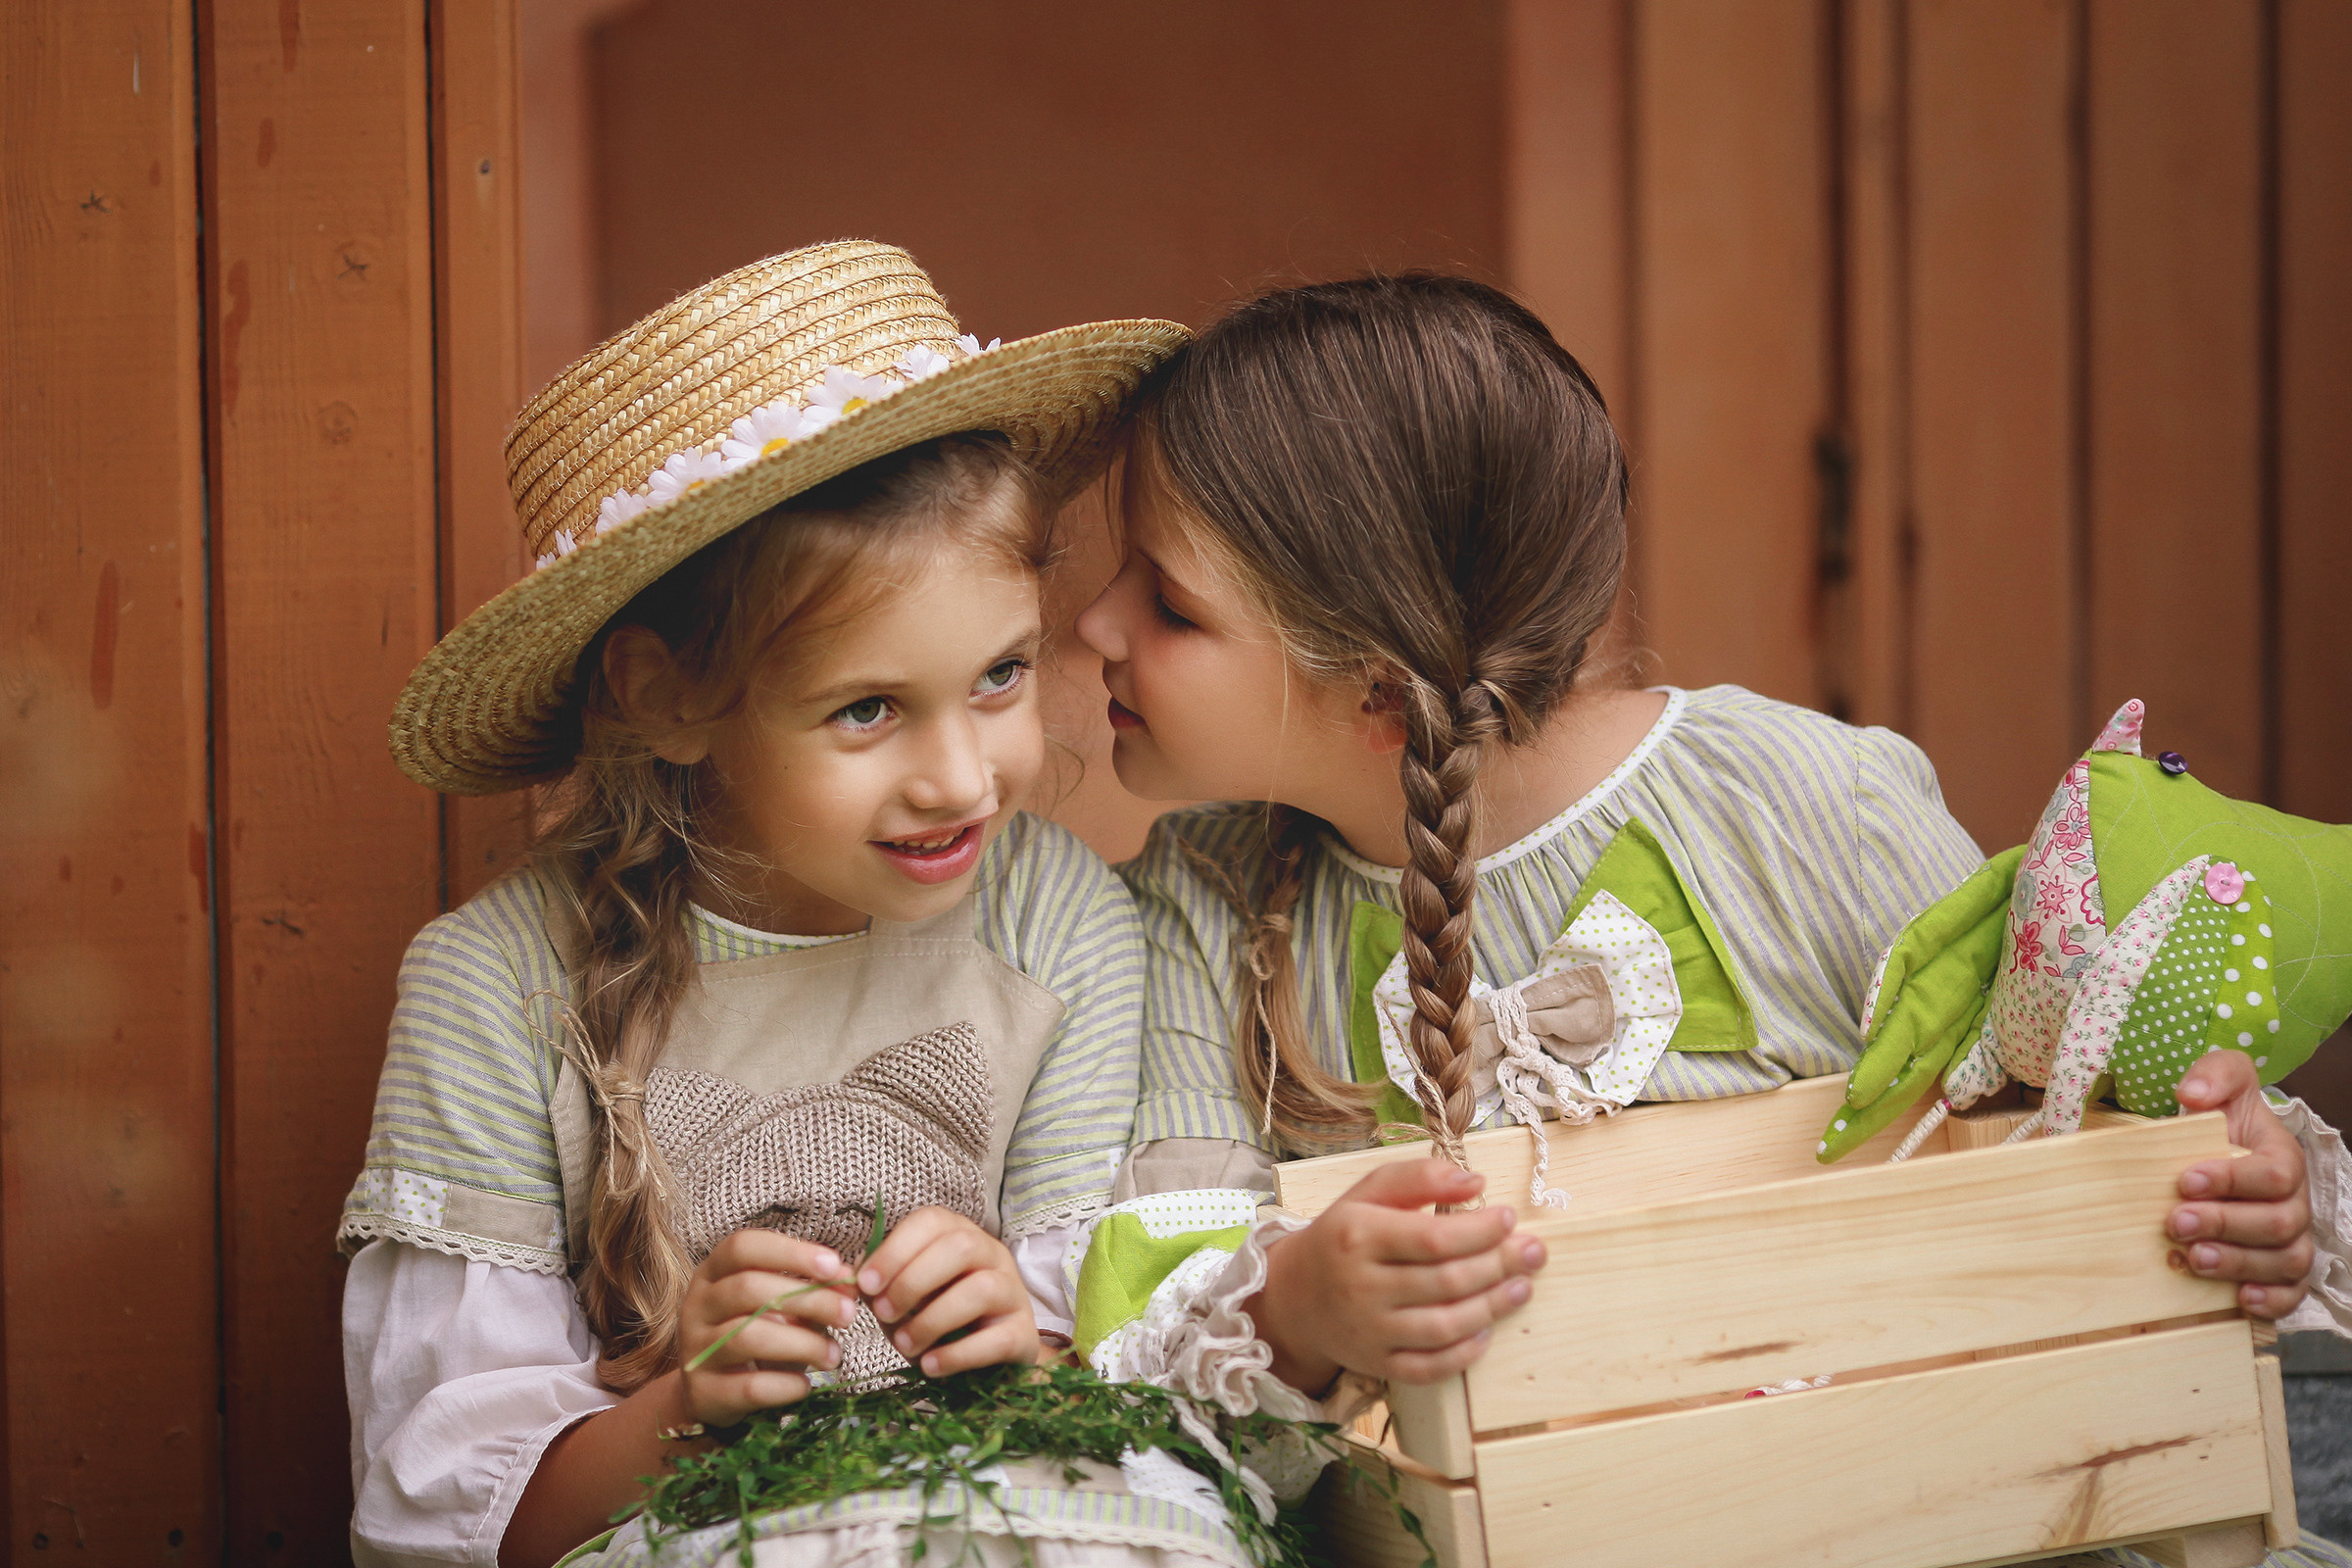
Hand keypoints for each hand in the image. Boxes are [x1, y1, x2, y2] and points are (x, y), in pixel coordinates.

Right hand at [678, 1230, 857, 1425]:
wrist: (709, 1390)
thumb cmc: (751, 1331)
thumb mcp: (778, 1304)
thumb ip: (811, 1288)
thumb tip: (849, 1282)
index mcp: (713, 1272)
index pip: (742, 1247)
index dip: (789, 1252)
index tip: (833, 1265)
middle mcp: (697, 1305)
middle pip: (749, 1289)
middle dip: (808, 1299)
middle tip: (848, 1314)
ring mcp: (695, 1349)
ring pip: (749, 1337)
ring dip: (803, 1344)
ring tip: (834, 1355)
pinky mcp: (703, 1393)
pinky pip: (749, 1387)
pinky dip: (785, 1385)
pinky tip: (806, 1384)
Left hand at [857, 1207, 1040, 1376]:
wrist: (990, 1356)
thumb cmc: (940, 1317)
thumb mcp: (907, 1296)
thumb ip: (882, 1283)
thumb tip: (854, 1275)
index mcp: (960, 1234)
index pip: (932, 1222)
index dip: (896, 1249)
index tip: (866, 1284)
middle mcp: (992, 1254)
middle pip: (960, 1247)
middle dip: (912, 1281)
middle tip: (883, 1314)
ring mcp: (1013, 1293)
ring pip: (981, 1290)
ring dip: (932, 1320)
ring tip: (904, 1345)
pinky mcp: (1023, 1334)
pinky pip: (996, 1339)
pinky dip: (957, 1354)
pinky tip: (930, 1366)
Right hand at [1248, 1159, 1546, 1392]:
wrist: (1294, 1296)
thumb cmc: (1342, 1236)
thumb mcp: (1368, 1193)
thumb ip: (1418, 1178)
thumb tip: (1476, 1182)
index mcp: (1357, 1236)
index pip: (1433, 1237)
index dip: (1480, 1230)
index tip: (1508, 1217)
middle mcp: (1361, 1286)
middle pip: (1446, 1281)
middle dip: (1499, 1265)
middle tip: (1534, 1252)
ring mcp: (1369, 1331)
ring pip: (1443, 1326)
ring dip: (1492, 1307)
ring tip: (1522, 1287)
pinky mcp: (1377, 1365)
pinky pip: (1428, 1367)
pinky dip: (1463, 1353)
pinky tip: (1486, 1330)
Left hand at [2169, 1050, 2313, 1318]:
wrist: (2209, 1155)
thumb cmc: (2216, 1122)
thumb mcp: (2219, 1084)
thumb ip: (2215, 1074)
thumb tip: (2194, 1093)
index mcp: (2282, 1158)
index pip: (2273, 1174)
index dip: (2232, 1179)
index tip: (2184, 1180)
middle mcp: (2293, 1201)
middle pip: (2278, 1222)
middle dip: (2225, 1224)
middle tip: (2174, 1222)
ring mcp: (2290, 1239)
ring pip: (2286, 1261)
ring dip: (2240, 1264)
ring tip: (2193, 1259)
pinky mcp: (2280, 1272)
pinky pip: (2292, 1294)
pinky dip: (2272, 1301)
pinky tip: (2241, 1299)